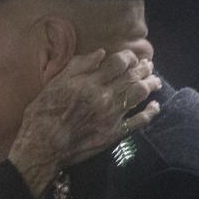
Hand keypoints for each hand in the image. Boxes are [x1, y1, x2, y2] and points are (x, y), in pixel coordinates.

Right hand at [8, 49, 160, 196]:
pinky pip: (139, 121)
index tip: (131, 58)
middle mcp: (105, 96)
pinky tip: (155, 106)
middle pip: (132, 77)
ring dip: (150, 85)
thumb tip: (102, 53)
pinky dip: (150, 112)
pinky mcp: (114, 133)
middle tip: (148, 66)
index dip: (129, 57)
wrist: (43, 145)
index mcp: (91, 82)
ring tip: (155, 81)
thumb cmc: (44, 112)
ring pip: (139, 95)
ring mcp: (112, 116)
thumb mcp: (55, 82)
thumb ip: (79, 65)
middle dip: (143, 69)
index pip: (120, 63)